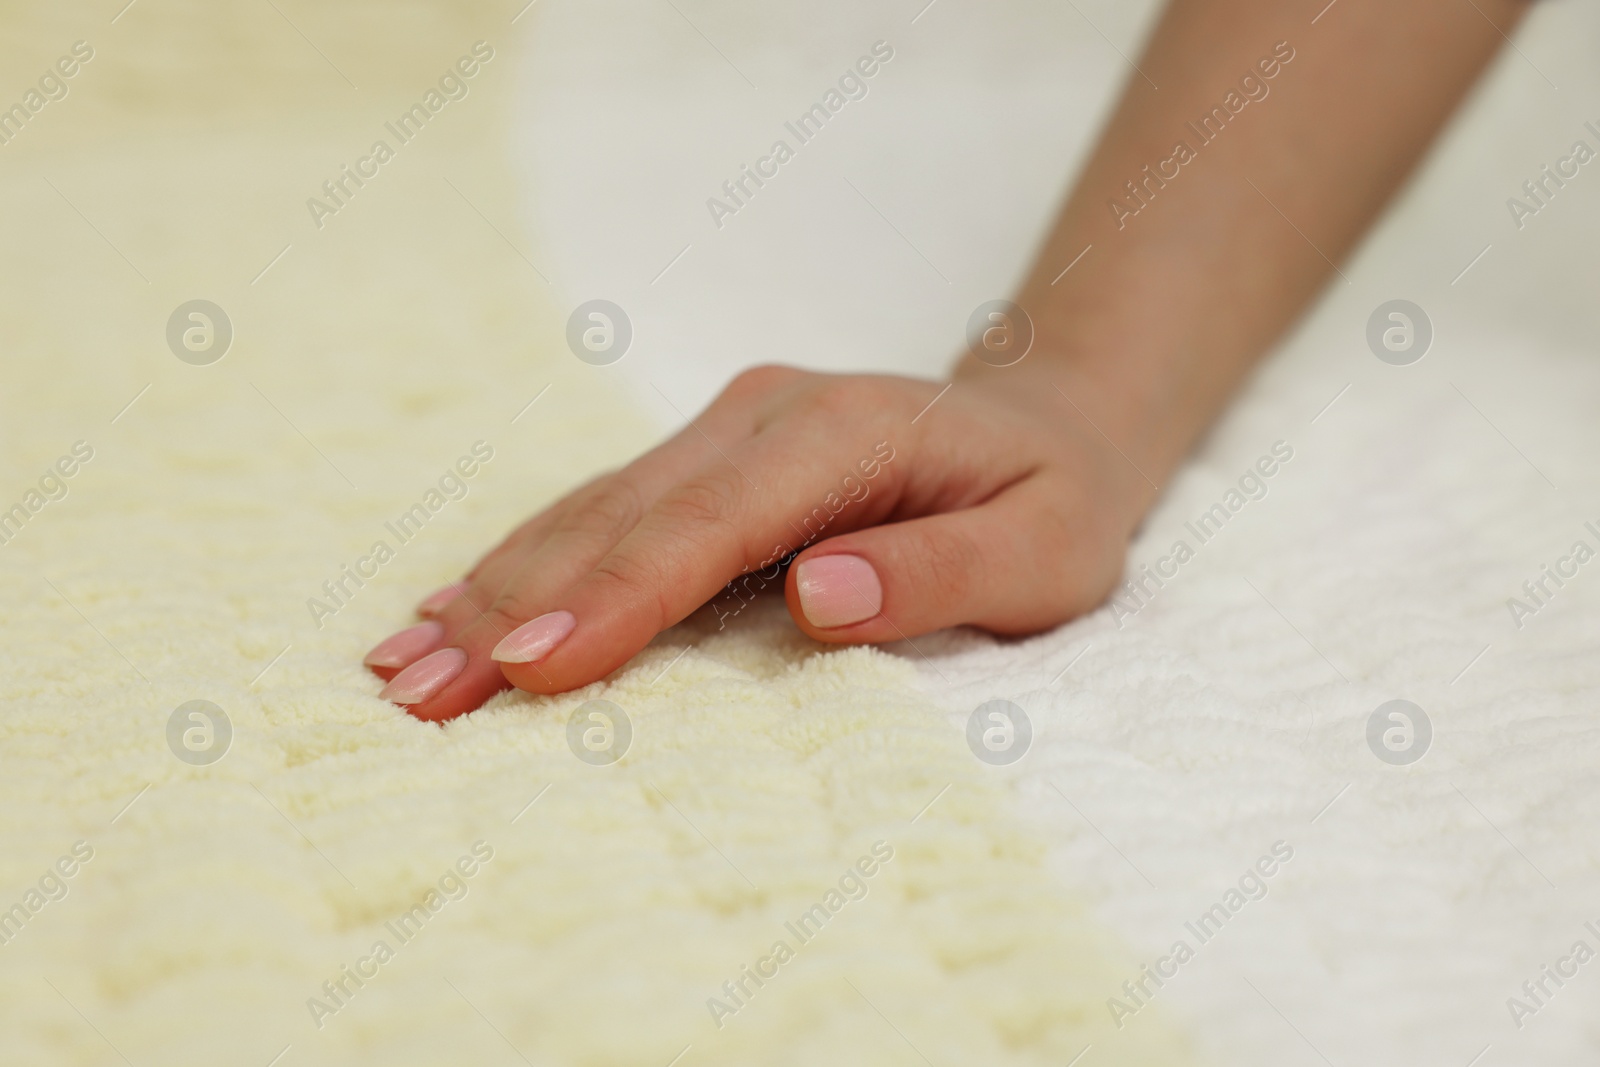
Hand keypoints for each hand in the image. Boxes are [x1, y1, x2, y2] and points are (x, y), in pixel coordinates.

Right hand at [363, 365, 1153, 720]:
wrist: (1046, 421)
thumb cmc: (1051, 503)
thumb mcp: (1045, 553)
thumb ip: (939, 573)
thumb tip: (818, 599)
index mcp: (841, 436)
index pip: (710, 526)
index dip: (617, 596)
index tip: (530, 668)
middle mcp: (764, 417)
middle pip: (620, 515)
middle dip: (513, 606)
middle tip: (415, 694)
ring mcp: (727, 428)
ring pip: (589, 509)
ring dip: (492, 586)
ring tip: (399, 663)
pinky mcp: (708, 454)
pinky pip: (602, 509)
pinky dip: (525, 563)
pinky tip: (457, 607)